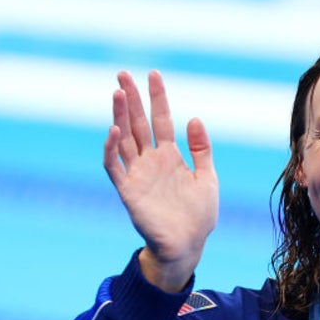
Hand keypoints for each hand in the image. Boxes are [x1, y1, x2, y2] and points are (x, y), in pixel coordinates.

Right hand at [104, 70, 217, 291]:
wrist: (188, 245)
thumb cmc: (198, 215)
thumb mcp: (207, 177)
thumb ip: (201, 149)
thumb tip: (194, 118)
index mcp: (170, 155)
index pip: (161, 119)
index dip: (157, 97)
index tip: (154, 74)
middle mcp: (150, 161)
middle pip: (137, 123)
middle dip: (130, 99)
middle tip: (122, 74)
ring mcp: (137, 174)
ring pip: (123, 139)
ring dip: (118, 116)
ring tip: (117, 92)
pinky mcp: (128, 190)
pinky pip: (115, 166)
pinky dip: (111, 149)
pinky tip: (114, 130)